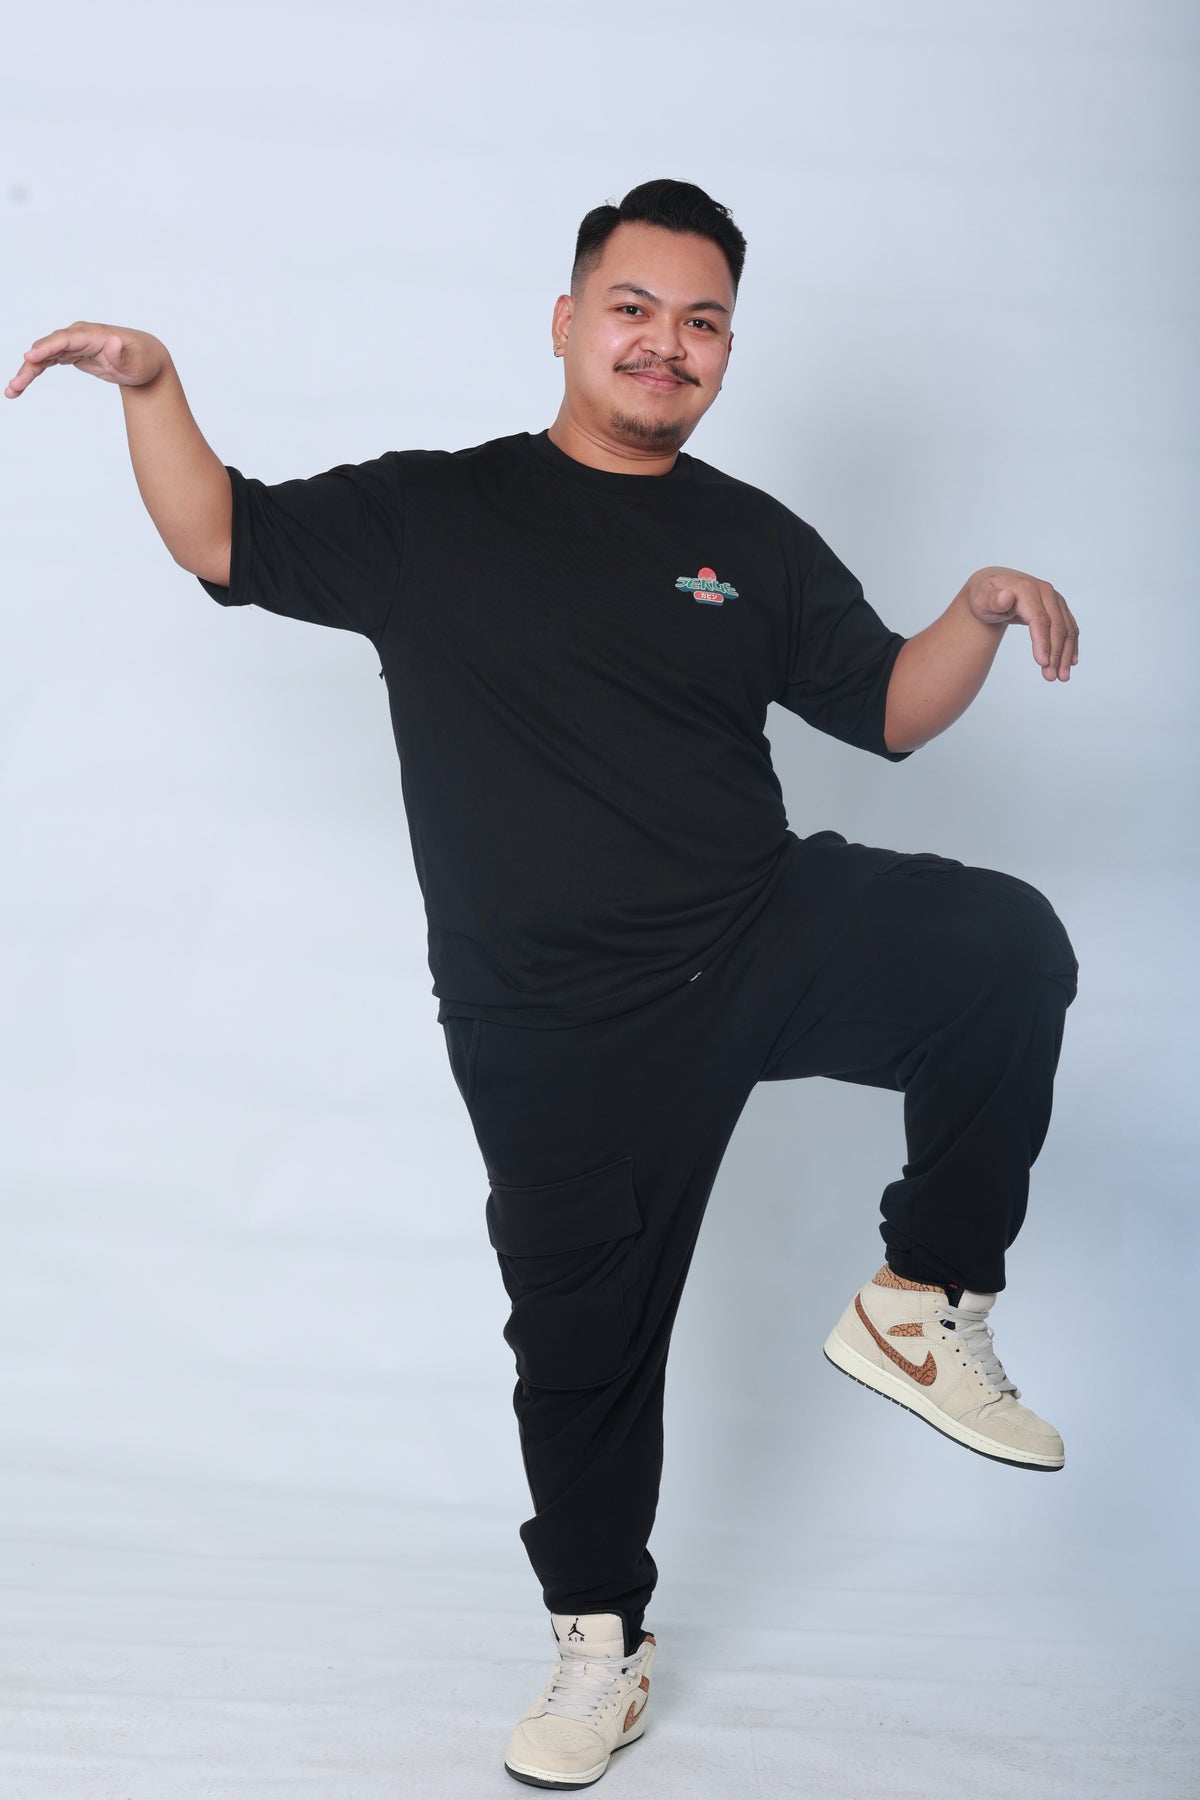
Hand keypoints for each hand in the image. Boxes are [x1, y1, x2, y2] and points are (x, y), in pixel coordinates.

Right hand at [5, 323, 168, 397]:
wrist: (143, 361)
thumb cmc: (141, 360)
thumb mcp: (137, 362)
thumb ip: (123, 354)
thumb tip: (113, 342)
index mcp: (92, 335)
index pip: (65, 340)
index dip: (47, 348)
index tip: (30, 357)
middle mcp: (78, 336)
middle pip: (48, 348)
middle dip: (30, 365)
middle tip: (16, 385)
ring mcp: (72, 345)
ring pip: (43, 356)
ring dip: (26, 372)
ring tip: (12, 391)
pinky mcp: (70, 355)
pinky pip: (46, 362)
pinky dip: (33, 373)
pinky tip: (20, 387)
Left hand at [965, 566, 1078, 681]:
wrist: (995, 587)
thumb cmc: (985, 595)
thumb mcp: (980, 598)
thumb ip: (991, 600)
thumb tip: (1006, 598)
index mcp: (1026, 589)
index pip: (1039, 619)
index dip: (1043, 642)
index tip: (1042, 663)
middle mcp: (1045, 591)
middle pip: (1056, 626)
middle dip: (1055, 654)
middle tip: (1051, 677)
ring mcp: (1054, 598)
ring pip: (1067, 629)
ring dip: (1065, 654)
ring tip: (1061, 676)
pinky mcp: (1059, 606)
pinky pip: (1069, 627)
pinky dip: (1071, 645)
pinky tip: (1071, 662)